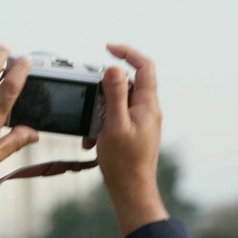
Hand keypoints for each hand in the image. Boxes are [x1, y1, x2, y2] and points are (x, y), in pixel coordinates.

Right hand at [84, 44, 168, 236]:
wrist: (131, 189)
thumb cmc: (124, 162)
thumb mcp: (114, 125)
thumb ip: (114, 95)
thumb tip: (114, 69)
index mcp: (147, 104)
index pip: (144, 66)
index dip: (127, 52)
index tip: (108, 48)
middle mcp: (147, 110)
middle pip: (127, 83)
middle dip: (104, 89)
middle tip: (90, 99)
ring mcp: (141, 121)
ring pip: (118, 101)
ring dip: (99, 110)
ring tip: (90, 129)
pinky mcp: (133, 131)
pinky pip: (115, 117)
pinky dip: (101, 123)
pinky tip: (93, 138)